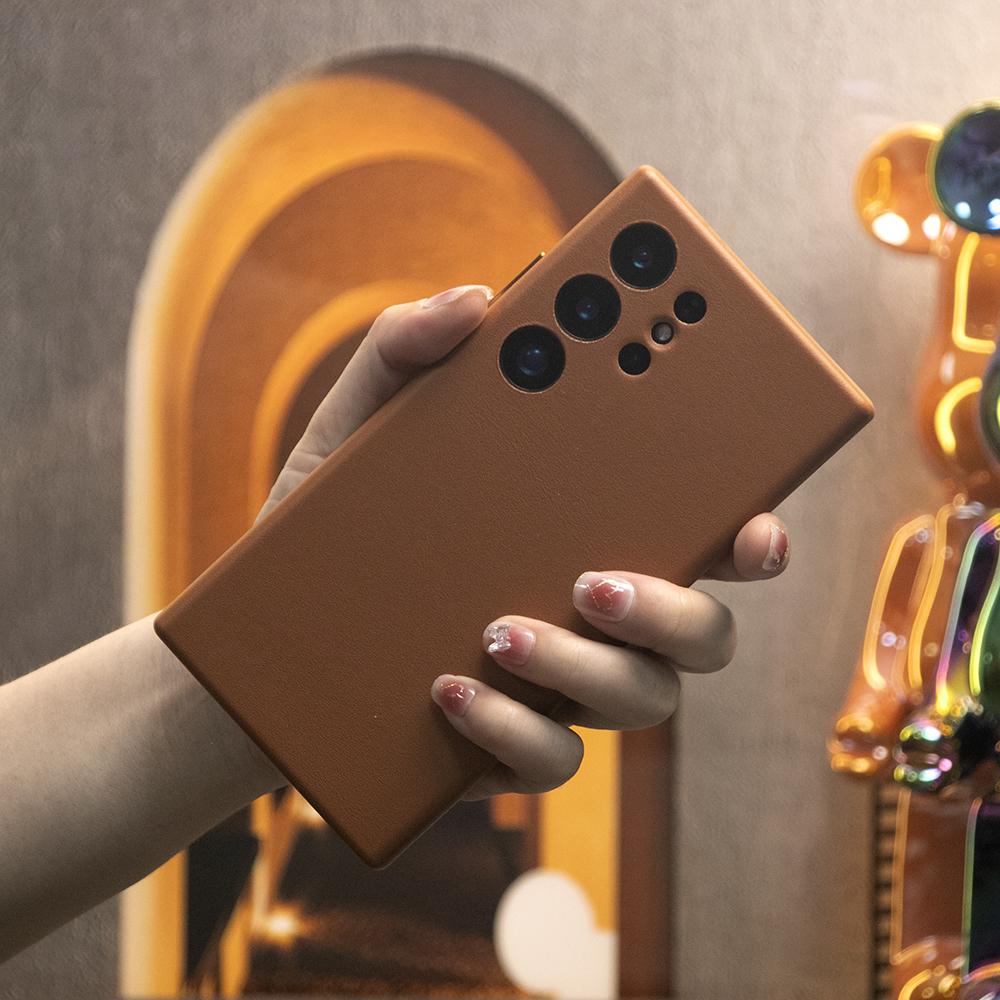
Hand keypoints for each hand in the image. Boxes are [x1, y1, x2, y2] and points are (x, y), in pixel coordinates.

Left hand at [259, 285, 789, 801]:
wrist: (269, 636)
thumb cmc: (335, 526)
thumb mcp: (354, 430)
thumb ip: (406, 354)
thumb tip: (476, 300)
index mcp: (588, 533)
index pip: (701, 537)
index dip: (753, 536)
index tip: (756, 526)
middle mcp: (598, 617)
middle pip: (702, 631)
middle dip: (673, 611)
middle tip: (595, 579)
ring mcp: (561, 689)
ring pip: (642, 699)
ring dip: (584, 668)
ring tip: (498, 628)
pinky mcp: (509, 748)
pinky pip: (552, 761)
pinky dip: (510, 729)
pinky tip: (448, 689)